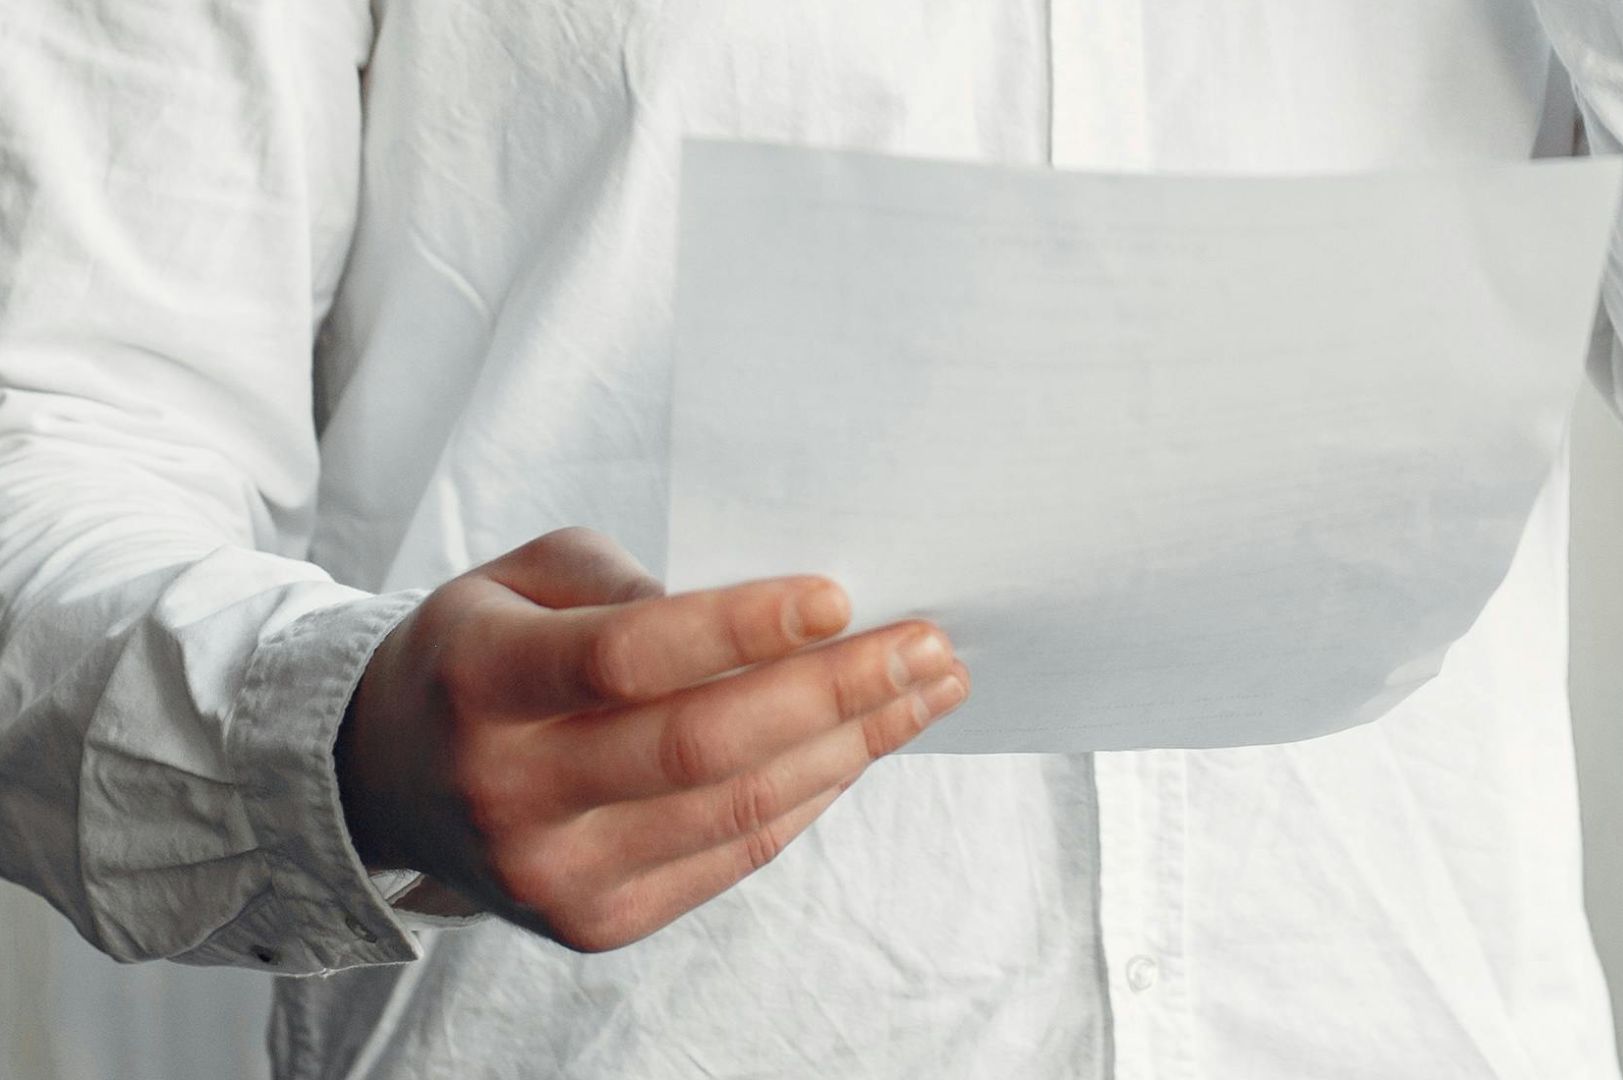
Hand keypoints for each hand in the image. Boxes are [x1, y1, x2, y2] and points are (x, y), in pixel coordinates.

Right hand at [334, 527, 967, 951]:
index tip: (841, 597)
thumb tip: (773, 618)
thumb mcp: (522, 577)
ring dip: (852, 746)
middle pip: (702, 746)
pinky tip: (863, 746)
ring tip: (926, 690)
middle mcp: (510, 790)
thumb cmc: (480, 651)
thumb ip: (632, 581)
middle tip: (929, 646)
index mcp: (483, 682)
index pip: (628, 659)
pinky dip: (811, 797)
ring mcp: (555, 874)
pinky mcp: (597, 923)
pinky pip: (733, 857)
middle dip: (837, 691)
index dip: (742, 628)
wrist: (390, 776)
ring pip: (736, 811)